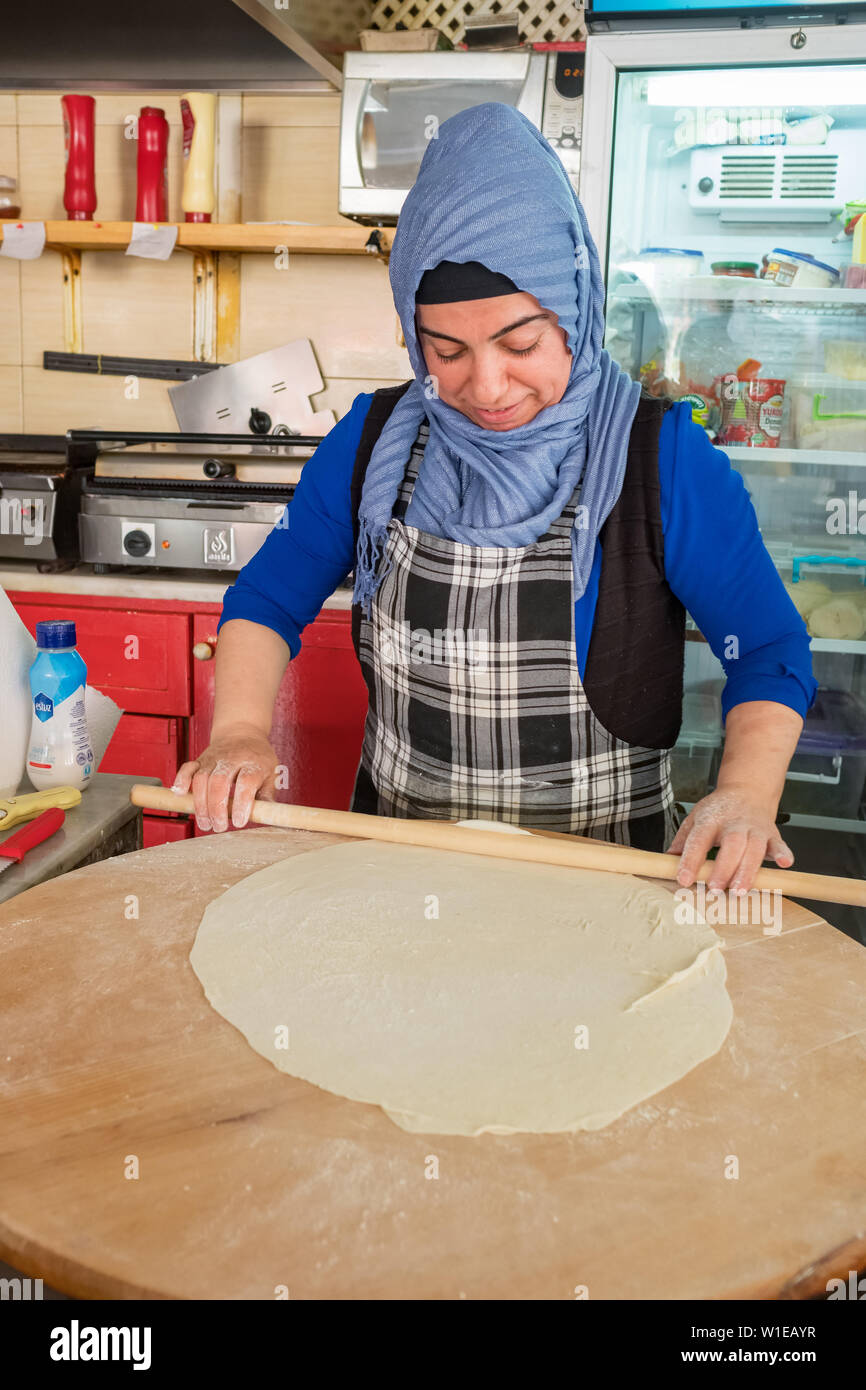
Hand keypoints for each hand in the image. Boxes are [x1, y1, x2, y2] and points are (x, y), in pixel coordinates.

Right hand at [172, 724, 278, 832]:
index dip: (242, 802)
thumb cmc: (257, 758)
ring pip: (201, 778)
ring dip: (200, 803)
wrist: (241, 732)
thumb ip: (267, 795)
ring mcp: (213, 759)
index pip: (246, 781)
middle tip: (219, 826)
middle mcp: (231, 759)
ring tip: (205, 823)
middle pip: (219, 781)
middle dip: (216, 807)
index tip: (239, 821)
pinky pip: (187, 768)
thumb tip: (269, 816)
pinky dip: (181, 780)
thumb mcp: (271, 774)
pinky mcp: (200, 760)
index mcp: (253, 763)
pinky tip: (179, 795)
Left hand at [666, 785, 793, 894]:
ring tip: (739, 891)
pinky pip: (779, 844)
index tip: (683, 879)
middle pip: (731, 845)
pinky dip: (783, 854)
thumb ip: (682, 841)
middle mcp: (734, 824)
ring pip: (754, 848)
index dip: (690, 860)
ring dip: (748, 871)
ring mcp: (755, 829)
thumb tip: (666, 862)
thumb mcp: (695, 819)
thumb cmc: (719, 811)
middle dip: (724, 868)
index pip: (698, 840)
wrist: (747, 791)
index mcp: (710, 820)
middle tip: (715, 889)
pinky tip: (784, 864)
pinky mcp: (772, 834)